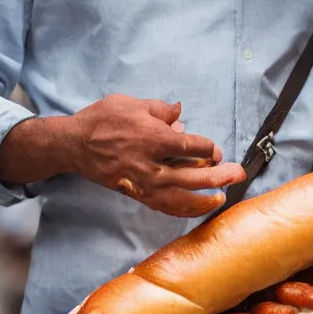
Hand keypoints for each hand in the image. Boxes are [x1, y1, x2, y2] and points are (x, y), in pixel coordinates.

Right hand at [68, 96, 245, 216]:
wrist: (74, 145)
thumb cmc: (102, 120)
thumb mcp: (133, 104)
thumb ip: (161, 110)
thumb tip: (181, 115)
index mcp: (153, 138)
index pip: (192, 147)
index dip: (208, 149)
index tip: (214, 150)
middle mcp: (152, 165)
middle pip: (195, 176)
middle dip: (221, 176)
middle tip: (239, 174)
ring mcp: (145, 184)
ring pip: (183, 197)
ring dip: (206, 199)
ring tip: (223, 197)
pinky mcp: (138, 195)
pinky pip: (166, 207)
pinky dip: (185, 209)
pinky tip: (199, 208)